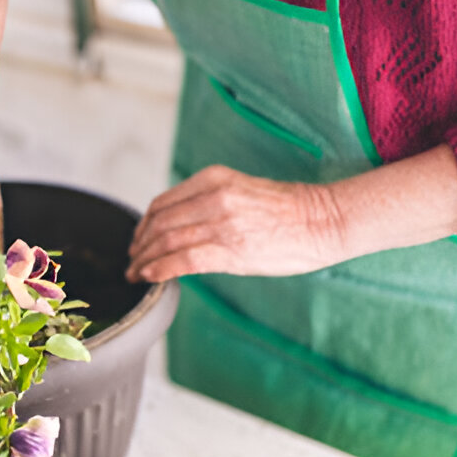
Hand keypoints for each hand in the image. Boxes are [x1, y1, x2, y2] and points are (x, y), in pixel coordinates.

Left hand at [126, 165, 340, 282]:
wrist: (324, 221)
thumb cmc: (290, 211)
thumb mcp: (243, 192)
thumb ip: (211, 203)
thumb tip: (182, 226)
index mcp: (214, 179)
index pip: (163, 203)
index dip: (143, 225)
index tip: (138, 240)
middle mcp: (214, 197)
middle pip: (159, 223)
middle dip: (139, 245)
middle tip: (132, 261)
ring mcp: (221, 223)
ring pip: (165, 242)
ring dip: (144, 261)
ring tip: (136, 273)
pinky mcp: (229, 249)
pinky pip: (181, 260)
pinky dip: (159, 269)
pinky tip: (150, 277)